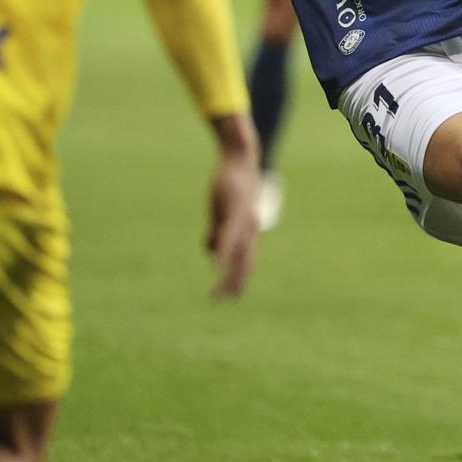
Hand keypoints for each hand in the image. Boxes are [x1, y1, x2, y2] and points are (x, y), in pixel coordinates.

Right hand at [204, 131, 259, 299]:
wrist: (238, 159)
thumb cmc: (230, 186)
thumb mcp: (222, 213)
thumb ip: (217, 233)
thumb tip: (211, 254)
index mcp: (248, 231)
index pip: (246, 262)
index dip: (240, 280)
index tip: (232, 299)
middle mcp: (250, 229)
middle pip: (244, 263)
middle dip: (233, 284)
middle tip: (220, 302)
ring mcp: (243, 220)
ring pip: (237, 254)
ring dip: (226, 275)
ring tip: (215, 291)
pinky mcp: (235, 210)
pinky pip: (229, 235)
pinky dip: (224, 252)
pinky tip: (218, 265)